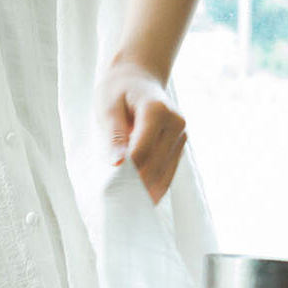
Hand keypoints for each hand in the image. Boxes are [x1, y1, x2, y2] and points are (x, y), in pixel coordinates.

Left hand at [97, 58, 186, 204]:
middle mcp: (175, 123)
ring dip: (148, 192)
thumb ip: (113, 135)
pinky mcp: (179, 144)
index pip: (142, 151)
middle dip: (137, 187)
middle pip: (155, 165)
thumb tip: (117, 164)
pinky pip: (168, 170)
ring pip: (165, 172)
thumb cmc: (118, 90)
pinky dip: (156, 186)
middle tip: (117, 208)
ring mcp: (180, 135)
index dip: (127, 173)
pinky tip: (143, 201)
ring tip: (129, 210)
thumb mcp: (108, 106)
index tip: (110, 191)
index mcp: (157, 110)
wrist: (138, 77)